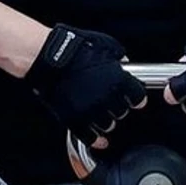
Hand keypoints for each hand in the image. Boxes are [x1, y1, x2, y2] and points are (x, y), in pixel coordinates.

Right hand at [23, 24, 146, 149]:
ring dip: (107, 120)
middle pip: (122, 112)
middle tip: (114, 102)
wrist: (48, 57)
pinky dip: (96, 140)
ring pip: (108, 125)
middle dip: (119, 107)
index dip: (137, 98)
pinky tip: (99, 140)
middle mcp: (108, 98)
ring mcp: (91, 111)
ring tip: (102, 114)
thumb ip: (118, 55)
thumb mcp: (104, 44)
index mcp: (118, 80)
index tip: (136, 99)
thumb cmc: (74, 48)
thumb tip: (124, 62)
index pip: (137, 97)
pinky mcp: (74, 119)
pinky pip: (89, 137)